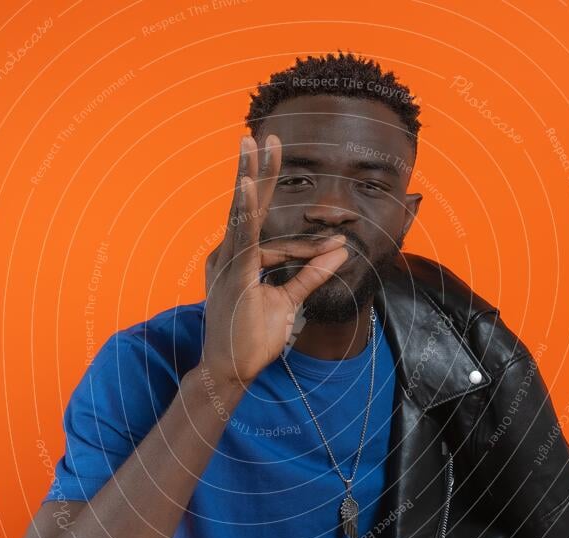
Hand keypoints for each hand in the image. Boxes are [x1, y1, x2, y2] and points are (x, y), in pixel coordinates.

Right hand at [200, 134, 348, 387]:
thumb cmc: (252, 337)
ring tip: (256, 144)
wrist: (230, 370)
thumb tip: (340, 251)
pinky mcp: (232, 274)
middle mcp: (229, 255)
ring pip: (245, 214)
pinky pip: (241, 238)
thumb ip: (312, 273)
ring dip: (252, 177)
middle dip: (256, 171)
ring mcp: (227, 263)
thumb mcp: (288, 302)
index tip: (336, 246)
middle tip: (261, 136)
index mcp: (240, 260)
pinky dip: (245, 210)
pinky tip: (248, 186)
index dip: (306, 240)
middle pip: (247, 207)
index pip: (270, 235)